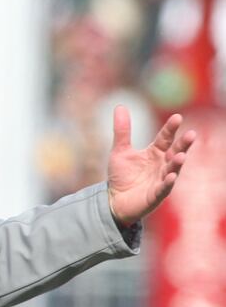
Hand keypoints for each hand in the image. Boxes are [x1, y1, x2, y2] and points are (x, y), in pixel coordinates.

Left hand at [107, 105, 196, 226]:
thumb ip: (122, 131)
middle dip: (183, 145)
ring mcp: (161, 180)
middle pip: (174, 152)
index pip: (165, 138)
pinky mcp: (155, 195)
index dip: (170, 129)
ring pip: (172, 170)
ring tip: (181, 155)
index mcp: (154, 153)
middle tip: (191, 134)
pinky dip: (167, 183)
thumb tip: (120, 106)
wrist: (114, 200)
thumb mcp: (120, 151)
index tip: (177, 117)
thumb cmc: (121, 175)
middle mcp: (161, 165)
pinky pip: (163, 189)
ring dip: (177, 163)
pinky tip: (171, 177)